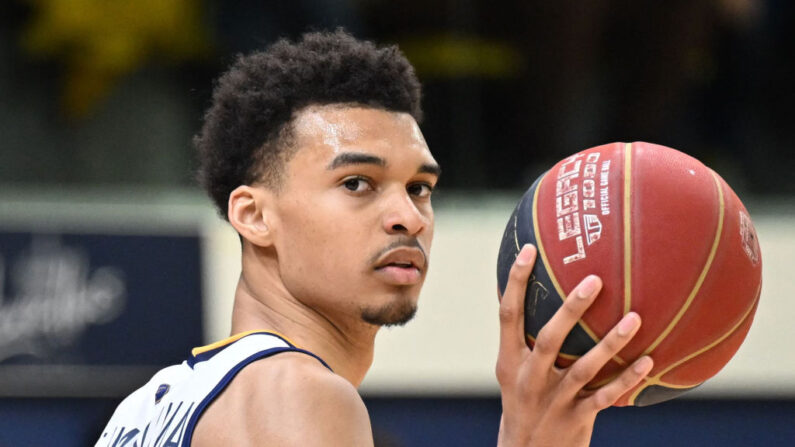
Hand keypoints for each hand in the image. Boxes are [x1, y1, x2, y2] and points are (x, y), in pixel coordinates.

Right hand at [496, 244, 653, 446]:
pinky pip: (606, 396)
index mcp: (509, 360)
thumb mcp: (513, 371)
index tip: (529, 249)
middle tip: (595, 280)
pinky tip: (649, 361)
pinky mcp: (576, 418)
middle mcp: (528, 377)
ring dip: (612, 343)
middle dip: (571, 308)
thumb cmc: (523, 402)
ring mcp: (553, 399)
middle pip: (549, 338)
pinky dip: (627, 379)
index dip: (515, 281)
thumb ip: (526, 339)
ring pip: (584, 367)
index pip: (508, 314)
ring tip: (636, 318)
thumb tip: (544, 292)